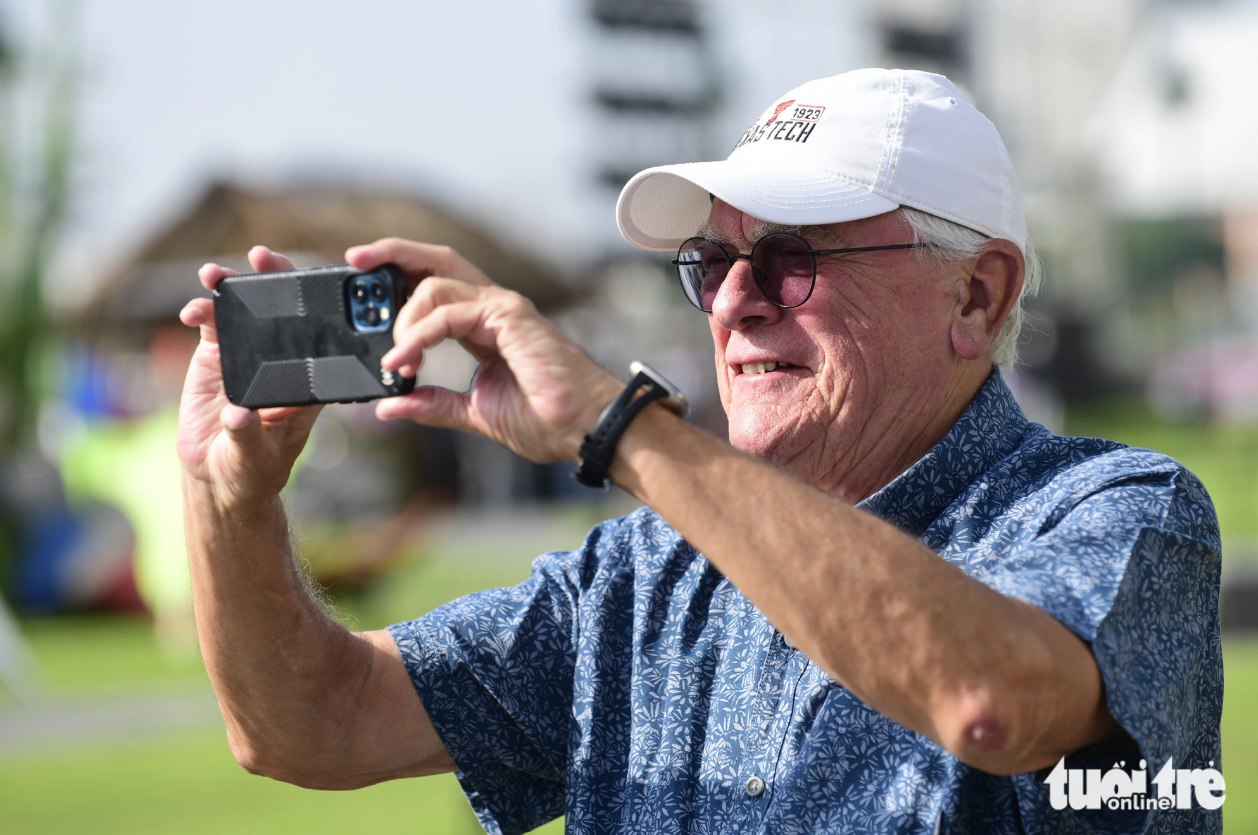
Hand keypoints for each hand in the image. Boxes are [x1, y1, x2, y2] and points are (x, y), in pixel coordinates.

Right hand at [177, 246, 321, 510]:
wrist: (218, 475)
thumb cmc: (252, 470)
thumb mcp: (254, 457)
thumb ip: (247, 436)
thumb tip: (236, 415)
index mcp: (307, 380)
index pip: (320, 336)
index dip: (318, 306)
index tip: (310, 283)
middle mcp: (281, 360)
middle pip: (284, 311)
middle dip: (274, 278)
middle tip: (262, 256)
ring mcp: (249, 354)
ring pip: (245, 311)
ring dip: (231, 288)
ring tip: (214, 274)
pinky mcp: (217, 356)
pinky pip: (212, 325)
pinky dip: (202, 312)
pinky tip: (191, 310)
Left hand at [345, 238, 621, 462]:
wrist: (583, 429)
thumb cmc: (546, 419)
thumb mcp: (473, 412)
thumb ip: (433, 404)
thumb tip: (391, 405)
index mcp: (484, 325)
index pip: (435, 284)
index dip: (399, 278)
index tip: (363, 288)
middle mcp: (492, 308)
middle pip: (435, 260)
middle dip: (392, 253)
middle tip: (354, 261)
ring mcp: (502, 308)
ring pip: (434, 284)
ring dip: (403, 321)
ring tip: (396, 360)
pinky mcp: (508, 317)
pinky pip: (448, 313)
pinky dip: (418, 336)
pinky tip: (405, 362)